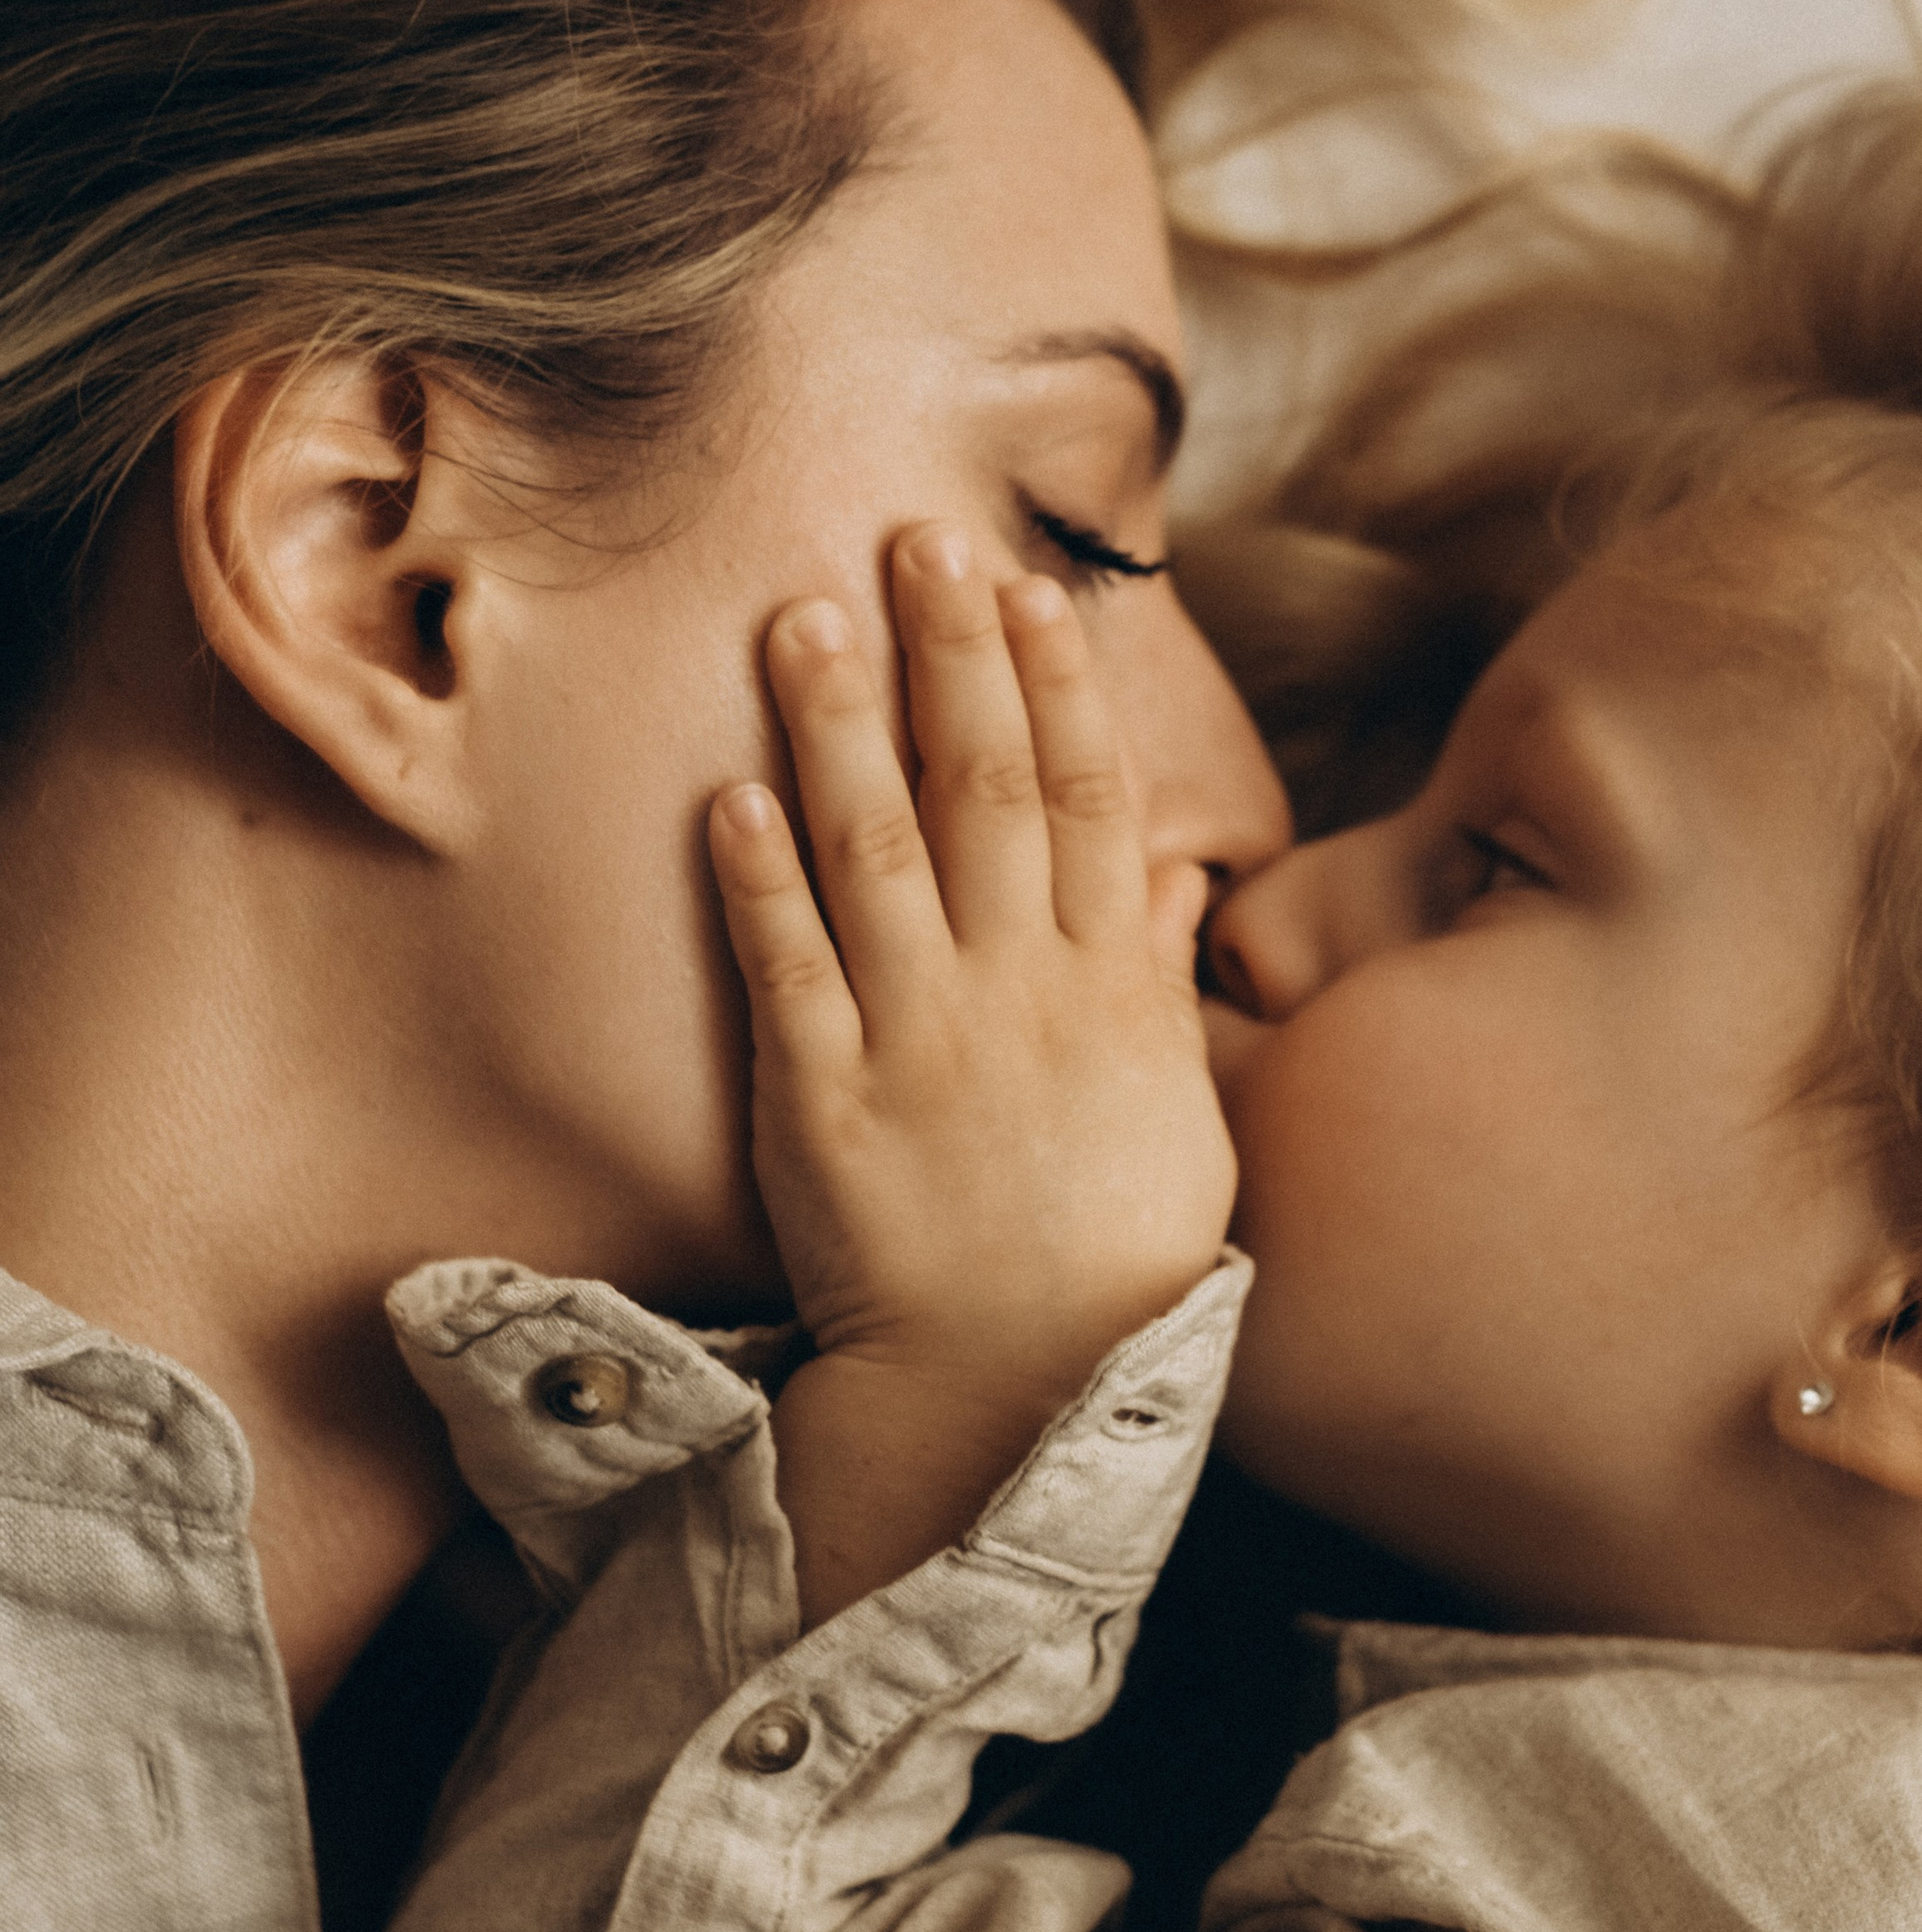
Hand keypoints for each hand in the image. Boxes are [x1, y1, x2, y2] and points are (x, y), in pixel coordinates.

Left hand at [708, 523, 1234, 1619]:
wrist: (1014, 1393)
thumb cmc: (1112, 1259)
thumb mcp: (1180, 1118)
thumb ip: (1167, 992)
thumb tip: (1174, 888)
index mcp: (1112, 989)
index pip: (1090, 799)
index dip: (1059, 684)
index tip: (1031, 585)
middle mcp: (1019, 993)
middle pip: (986, 790)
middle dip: (952, 657)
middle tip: (918, 538)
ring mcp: (917, 1042)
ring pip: (877, 853)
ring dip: (838, 728)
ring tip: (804, 615)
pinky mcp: (821, 1102)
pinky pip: (789, 971)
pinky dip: (758, 881)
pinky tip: (731, 792)